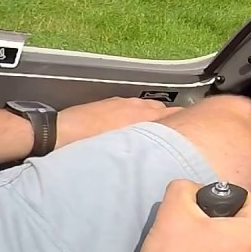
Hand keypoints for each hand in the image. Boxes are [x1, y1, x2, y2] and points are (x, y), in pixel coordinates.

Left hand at [58, 97, 178, 147]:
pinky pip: (133, 106)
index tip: (193, 130)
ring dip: (156, 116)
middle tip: (179, 133)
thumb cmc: (86, 143)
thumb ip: (144, 143)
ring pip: (148, 107)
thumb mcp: (121, 148)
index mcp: (140, 115)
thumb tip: (160, 148)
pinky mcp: (109, 104)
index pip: (173, 114)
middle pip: (163, 109)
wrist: (57, 132)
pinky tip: (136, 125)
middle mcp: (134, 105)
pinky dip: (140, 113)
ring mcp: (121, 103)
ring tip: (161, 130)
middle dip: (173, 119)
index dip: (185, 120)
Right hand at [137, 180, 250, 251]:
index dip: (214, 199)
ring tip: (191, 247)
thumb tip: (191, 189)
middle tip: (191, 228)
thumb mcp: (175, 208)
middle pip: (240, 218)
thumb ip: (185, 186)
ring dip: (215, 238)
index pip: (241, 197)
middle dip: (217, 218)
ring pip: (235, 239)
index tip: (195, 213)